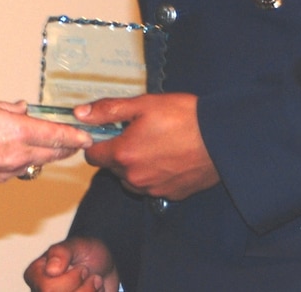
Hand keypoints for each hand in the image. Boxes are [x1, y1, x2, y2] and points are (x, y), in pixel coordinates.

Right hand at [0, 100, 91, 191]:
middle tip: (76, 144)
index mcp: (16, 130)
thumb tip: (20, 108)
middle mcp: (16, 153)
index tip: (86, 137)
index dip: (74, 136)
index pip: (55, 135)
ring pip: (36, 164)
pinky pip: (17, 172)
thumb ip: (6, 108)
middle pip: (52, 153)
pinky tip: (17, 157)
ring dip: (46, 156)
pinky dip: (23, 163)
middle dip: (67, 149)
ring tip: (50, 148)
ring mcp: (7, 170)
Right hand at [24, 237, 118, 291]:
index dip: (70, 280)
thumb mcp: (76, 244)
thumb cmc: (85, 252)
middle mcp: (41, 291)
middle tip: (88, 274)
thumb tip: (51, 269)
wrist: (103, 266)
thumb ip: (61, 252)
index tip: (82, 268)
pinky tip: (95, 290)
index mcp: (36, 274)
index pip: (47, 288)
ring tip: (95, 282)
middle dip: (83, 288)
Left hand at [76, 93, 218, 200]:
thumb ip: (108, 110)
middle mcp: (134, 178)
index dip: (97, 141)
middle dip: (118, 151)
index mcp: (123, 154)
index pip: (92, 155)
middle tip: (138, 132)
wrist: (221, 138)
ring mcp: (153, 189)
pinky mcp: (171, 195)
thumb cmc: (182, 116)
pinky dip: (154, 174)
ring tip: (155, 144)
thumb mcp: (142, 105)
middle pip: (111, 167)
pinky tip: (169, 157)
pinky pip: (152, 186)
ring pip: (131, 179)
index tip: (109, 131)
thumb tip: (80, 114)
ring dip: (135, 165)